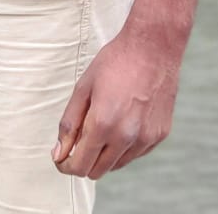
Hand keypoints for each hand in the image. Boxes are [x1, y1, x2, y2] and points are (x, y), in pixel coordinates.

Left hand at [52, 25, 181, 179]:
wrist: (153, 47)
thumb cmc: (116, 62)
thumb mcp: (83, 87)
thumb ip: (69, 123)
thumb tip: (58, 153)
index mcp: (103, 124)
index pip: (80, 166)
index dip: (66, 165)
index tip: (61, 158)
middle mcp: (126, 137)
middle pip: (97, 171)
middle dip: (83, 161)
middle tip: (79, 141)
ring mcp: (145, 138)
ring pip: (116, 165)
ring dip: (104, 154)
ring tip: (104, 123)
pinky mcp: (159, 136)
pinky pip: (135, 154)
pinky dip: (124, 146)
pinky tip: (123, 121)